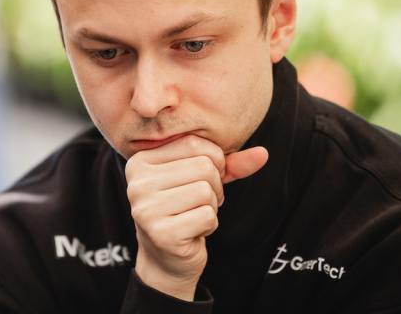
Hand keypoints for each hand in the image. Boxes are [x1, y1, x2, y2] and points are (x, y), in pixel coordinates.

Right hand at [125, 135, 267, 300]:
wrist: (166, 258)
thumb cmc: (183, 209)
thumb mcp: (202, 179)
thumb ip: (229, 164)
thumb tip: (263, 153)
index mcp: (140, 162)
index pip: (193, 143)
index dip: (215, 160)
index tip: (204, 178)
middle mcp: (137, 183)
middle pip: (203, 167)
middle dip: (215, 187)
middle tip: (199, 202)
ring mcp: (146, 209)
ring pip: (206, 192)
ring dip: (211, 207)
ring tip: (194, 215)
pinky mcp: (161, 234)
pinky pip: (207, 216)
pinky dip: (210, 225)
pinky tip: (193, 231)